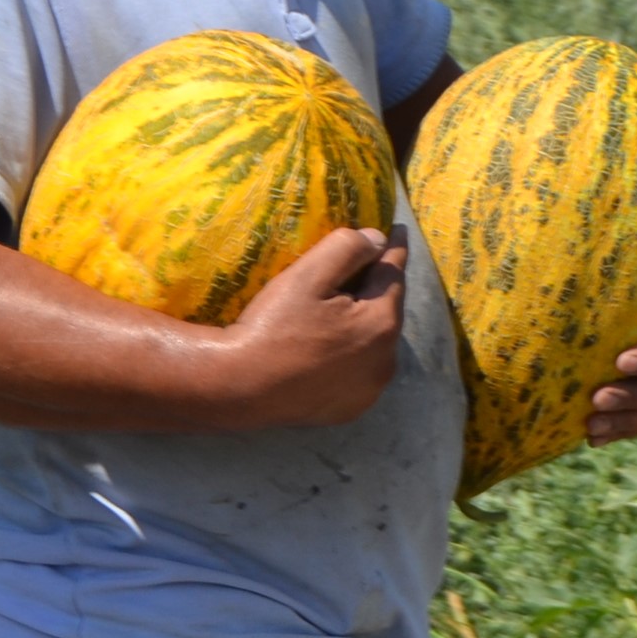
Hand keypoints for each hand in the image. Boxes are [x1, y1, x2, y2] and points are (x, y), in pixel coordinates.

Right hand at [219, 226, 409, 428]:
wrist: (240, 387)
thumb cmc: (272, 327)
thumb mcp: (306, 276)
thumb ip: (347, 249)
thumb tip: (377, 239)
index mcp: (381, 323)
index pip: (394, 273)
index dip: (394, 248)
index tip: (397, 229)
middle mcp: (386, 360)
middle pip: (386, 309)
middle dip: (376, 288)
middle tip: (357, 269)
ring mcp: (370, 389)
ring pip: (375, 343)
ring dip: (365, 324)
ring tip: (341, 311)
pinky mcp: (352, 408)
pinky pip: (360, 371)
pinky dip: (353, 356)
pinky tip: (330, 349)